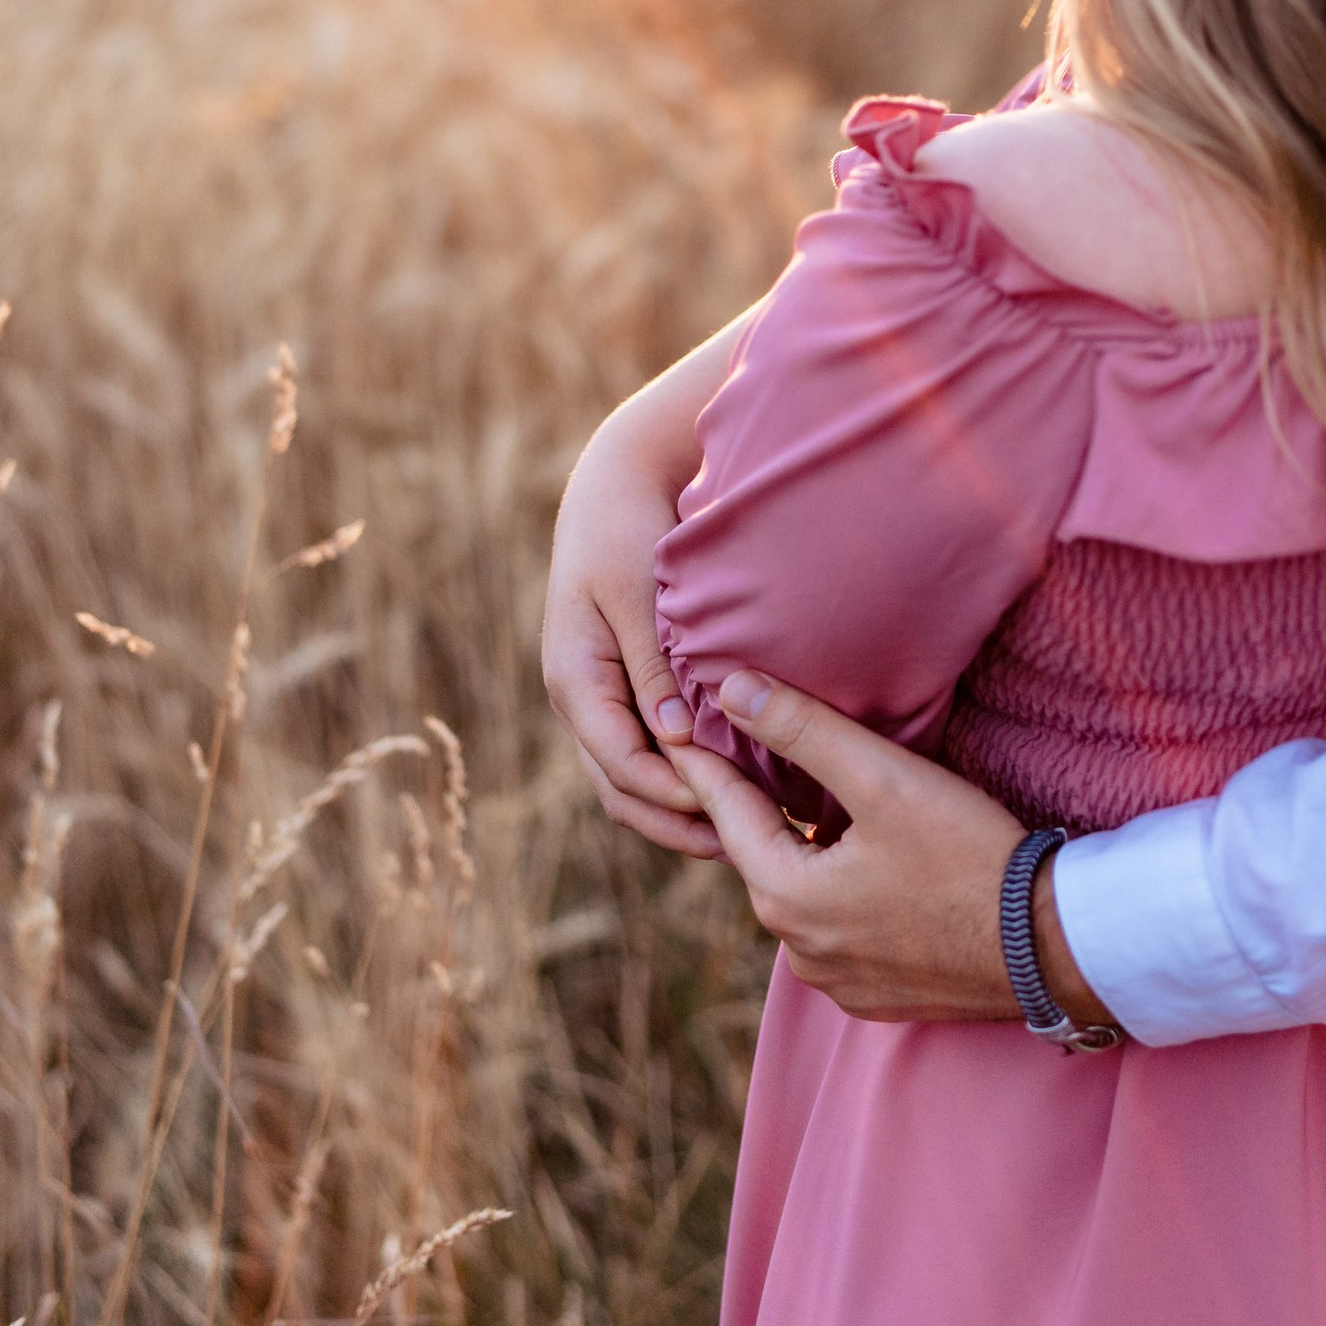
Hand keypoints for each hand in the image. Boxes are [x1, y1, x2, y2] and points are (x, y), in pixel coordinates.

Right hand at [542, 320, 754, 854]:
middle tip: (750, 848)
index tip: (736, 813)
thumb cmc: (628, 526)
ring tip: (752, 827)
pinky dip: (685, 774)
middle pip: (621, 789)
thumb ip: (654, 665)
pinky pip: (650, 748)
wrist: (619, 477)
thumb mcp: (637, 592)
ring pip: (633, 778)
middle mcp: (581, 697)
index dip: (675, 798)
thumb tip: (676, 740)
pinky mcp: (627, 684)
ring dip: (683, 808)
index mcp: (574, 679)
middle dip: (679, 823)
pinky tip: (737, 782)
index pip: (621, 766)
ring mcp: (602, 695)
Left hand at [674, 674, 1119, 1032]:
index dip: (705, 763)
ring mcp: (838, 982)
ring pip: (804, 897)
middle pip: (766, 857)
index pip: (727, 813)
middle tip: (753, 757)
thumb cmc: (968, 855)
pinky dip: (844, 898)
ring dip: (809, 854)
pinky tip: (875, 869)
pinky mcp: (878, 997)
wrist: (1051, 948)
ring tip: (820, 806)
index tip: (678, 728)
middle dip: (763, 809)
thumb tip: (732, 690)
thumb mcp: (883, 778)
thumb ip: (803, 730)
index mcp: (785, 896)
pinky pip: (840, 935)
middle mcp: (798, 950)